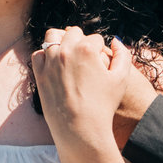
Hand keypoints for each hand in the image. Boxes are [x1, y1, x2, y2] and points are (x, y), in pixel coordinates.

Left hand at [32, 26, 128, 149]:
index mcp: (87, 49)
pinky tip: (55, 64)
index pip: (95, 38)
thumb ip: (123, 55)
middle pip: (74, 33)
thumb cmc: (104, 105)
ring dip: (62, 41)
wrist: (81, 129)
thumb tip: (115, 40)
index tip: (100, 61)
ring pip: (53, 36)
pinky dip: (46, 55)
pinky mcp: (39, 73)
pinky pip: (39, 54)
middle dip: (82, 41)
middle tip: (86, 56)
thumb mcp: (122, 78)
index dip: (100, 48)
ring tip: (69, 53)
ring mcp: (50, 61)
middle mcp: (66, 51)